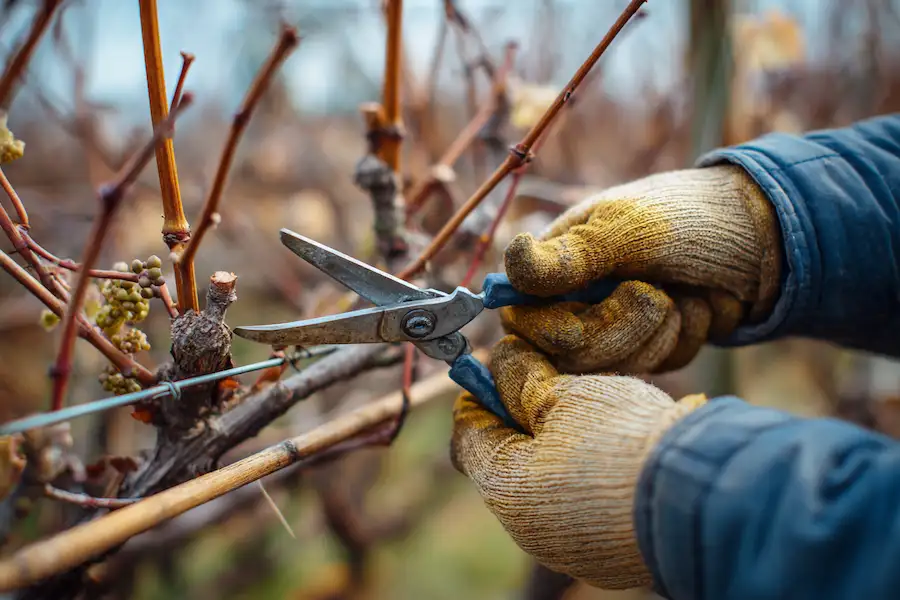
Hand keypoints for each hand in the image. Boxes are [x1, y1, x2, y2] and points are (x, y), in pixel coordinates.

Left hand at [451, 335, 705, 588]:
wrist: (702, 497)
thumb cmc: (623, 441)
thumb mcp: (564, 394)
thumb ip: (523, 378)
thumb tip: (503, 361)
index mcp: (504, 488)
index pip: (468, 434)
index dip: (481, 394)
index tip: (502, 367)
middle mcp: (529, 529)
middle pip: (509, 461)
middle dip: (524, 420)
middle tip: (550, 383)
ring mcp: (570, 548)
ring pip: (549, 486)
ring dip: (559, 448)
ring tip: (593, 414)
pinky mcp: (611, 557)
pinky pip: (585, 508)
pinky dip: (590, 477)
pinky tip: (619, 451)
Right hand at [501, 164, 782, 372]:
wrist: (765, 236)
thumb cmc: (692, 218)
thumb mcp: (631, 230)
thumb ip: (570, 255)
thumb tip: (511, 257)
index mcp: (555, 266)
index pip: (525, 324)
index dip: (563, 330)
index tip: (606, 308)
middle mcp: (574, 299)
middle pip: (570, 357)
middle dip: (624, 331)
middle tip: (658, 294)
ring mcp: (612, 326)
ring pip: (615, 369)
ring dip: (662, 334)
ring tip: (684, 292)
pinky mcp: (649, 346)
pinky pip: (655, 368)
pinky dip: (685, 340)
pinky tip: (699, 306)